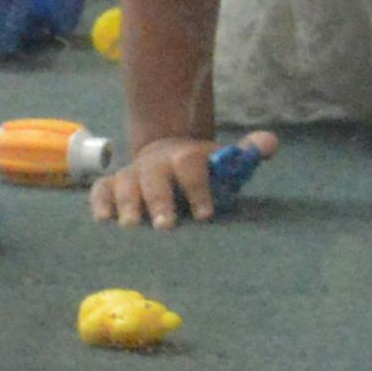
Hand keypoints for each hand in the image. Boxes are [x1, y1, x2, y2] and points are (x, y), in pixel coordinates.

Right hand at [93, 129, 269, 228]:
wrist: (167, 154)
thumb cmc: (201, 170)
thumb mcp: (223, 160)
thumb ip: (246, 153)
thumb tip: (271, 143)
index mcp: (185, 156)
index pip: (191, 166)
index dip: (198, 188)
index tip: (205, 215)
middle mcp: (156, 163)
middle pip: (154, 177)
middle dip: (159, 201)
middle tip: (165, 226)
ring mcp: (132, 174)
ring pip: (125, 184)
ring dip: (127, 204)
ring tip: (131, 227)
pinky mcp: (113, 186)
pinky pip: (101, 190)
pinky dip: (100, 203)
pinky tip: (103, 221)